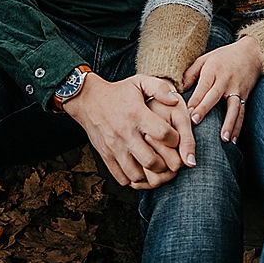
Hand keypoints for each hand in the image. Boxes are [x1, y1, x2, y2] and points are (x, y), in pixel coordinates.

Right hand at [63, 74, 195, 190]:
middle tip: (170, 160)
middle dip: (166, 164)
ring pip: (137, 174)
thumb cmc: (117, 92)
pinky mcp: (106, 156)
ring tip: (156, 168)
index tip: (175, 139)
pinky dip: (134, 180)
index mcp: (136, 114)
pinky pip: (123, 178)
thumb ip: (160, 88)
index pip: (163, 134)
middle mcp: (125, 133)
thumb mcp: (139, 82)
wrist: (87, 100)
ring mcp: (114, 147)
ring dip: (150, 175)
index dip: (175, 139)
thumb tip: (175, 101)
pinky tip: (141, 171)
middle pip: (152, 160)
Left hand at [181, 37, 263, 143]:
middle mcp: (225, 80)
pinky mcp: (245, 97)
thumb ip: (191, 73)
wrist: (251, 53)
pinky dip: (238, 127)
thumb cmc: (223, 57)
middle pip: (214, 96)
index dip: (195, 99)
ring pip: (233, 108)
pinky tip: (233, 140)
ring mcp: (237, 89)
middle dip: (204, 109)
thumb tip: (178, 88)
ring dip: (228, 124)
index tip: (186, 111)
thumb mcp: (205, 59)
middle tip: (195, 122)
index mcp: (213, 70)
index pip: (203, 86)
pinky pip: (242, 113)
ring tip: (223, 139)